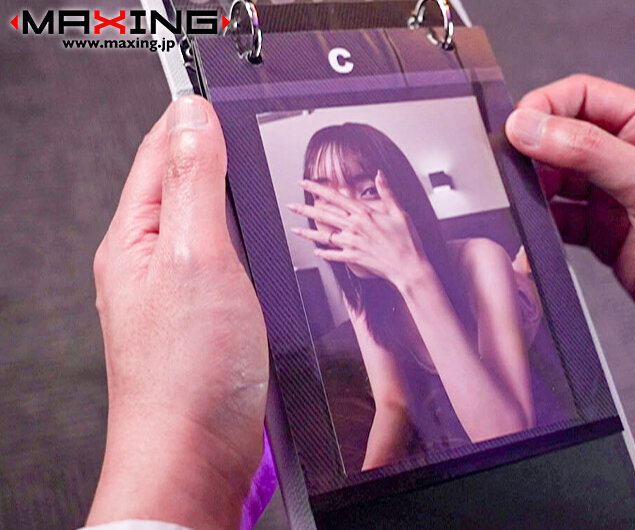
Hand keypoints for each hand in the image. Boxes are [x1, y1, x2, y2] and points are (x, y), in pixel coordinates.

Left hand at [88, 96, 268, 528]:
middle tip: (247, 126)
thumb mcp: (197, 257)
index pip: (160, 151)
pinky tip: (263, 243)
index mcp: (136, 237)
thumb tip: (193, 117)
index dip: (193, 117)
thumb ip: (195, 182)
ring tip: (256, 173)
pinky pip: (223, 260)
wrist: (196, 454)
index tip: (222, 92)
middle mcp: (150, 260)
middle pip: (181, 183)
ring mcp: (178, 291)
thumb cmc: (189, 372)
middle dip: (215, 152)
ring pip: (205, 223)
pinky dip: (243, 240)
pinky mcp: (205, 318)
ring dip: (230, 195)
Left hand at [288, 171, 429, 286]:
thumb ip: (387, 192)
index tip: (305, 183)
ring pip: (324, 236)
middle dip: (305, 210)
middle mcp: (354, 227)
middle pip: (324, 216)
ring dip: (307, 233)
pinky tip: (316, 251)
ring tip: (294, 229)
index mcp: (364, 213)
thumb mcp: (399, 212)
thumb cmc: (407, 240)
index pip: (335, 197)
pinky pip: (334, 255)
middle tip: (291, 206)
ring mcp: (352, 243)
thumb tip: (379, 174)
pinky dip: (324, 254)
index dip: (317, 189)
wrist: (408, 266)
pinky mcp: (354, 258)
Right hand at [505, 74, 634, 383]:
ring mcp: (614, 199)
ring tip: (520, 205)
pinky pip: (558, 223)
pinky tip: (532, 239)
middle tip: (510, 171)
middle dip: (534, 152)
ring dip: (534, 193)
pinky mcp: (602, 237)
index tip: (515, 129)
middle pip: (563, 138)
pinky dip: (540, 230)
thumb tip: (532, 128)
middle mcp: (630, 158)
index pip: (582, 97)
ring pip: (556, 182)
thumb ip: (588, 153)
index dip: (545, 108)